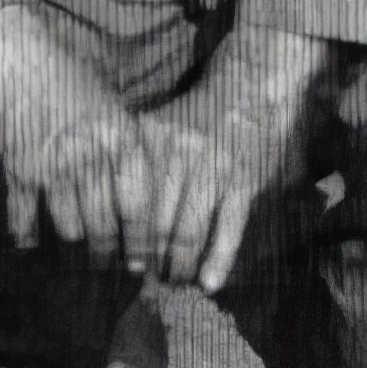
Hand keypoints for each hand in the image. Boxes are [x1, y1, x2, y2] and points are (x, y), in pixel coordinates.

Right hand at [0, 9, 148, 262]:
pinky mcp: (18, 172)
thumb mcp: (111, 104)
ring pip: (70, 232)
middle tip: (107, 271)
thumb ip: (124, 147)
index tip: (140, 265)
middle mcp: (93, 159)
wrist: (13, 52)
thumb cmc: (67, 73)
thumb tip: (136, 199)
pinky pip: (24, 223)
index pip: (140, 210)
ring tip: (74, 264)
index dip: (142, 245)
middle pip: (106, 229)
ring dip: (72, 251)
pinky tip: (28, 246)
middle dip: (107, 257)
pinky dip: (26, 239)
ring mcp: (54, 168)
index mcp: (123, 139)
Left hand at [134, 62, 309, 292]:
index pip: (129, 200)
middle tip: (146, 280)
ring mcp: (213, 168)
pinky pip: (228, 227)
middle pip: (155, 222)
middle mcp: (178, 154)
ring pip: (188, 230)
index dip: (123, 235)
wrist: (255, 83)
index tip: (119, 259)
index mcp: (152, 140)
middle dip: (149, 258)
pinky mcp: (245, 180)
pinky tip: (208, 284)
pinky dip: (218, 258)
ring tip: (175, 282)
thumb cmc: (202, 112)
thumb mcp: (162, 124)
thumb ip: (140, 160)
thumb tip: (111, 207)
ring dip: (180, 265)